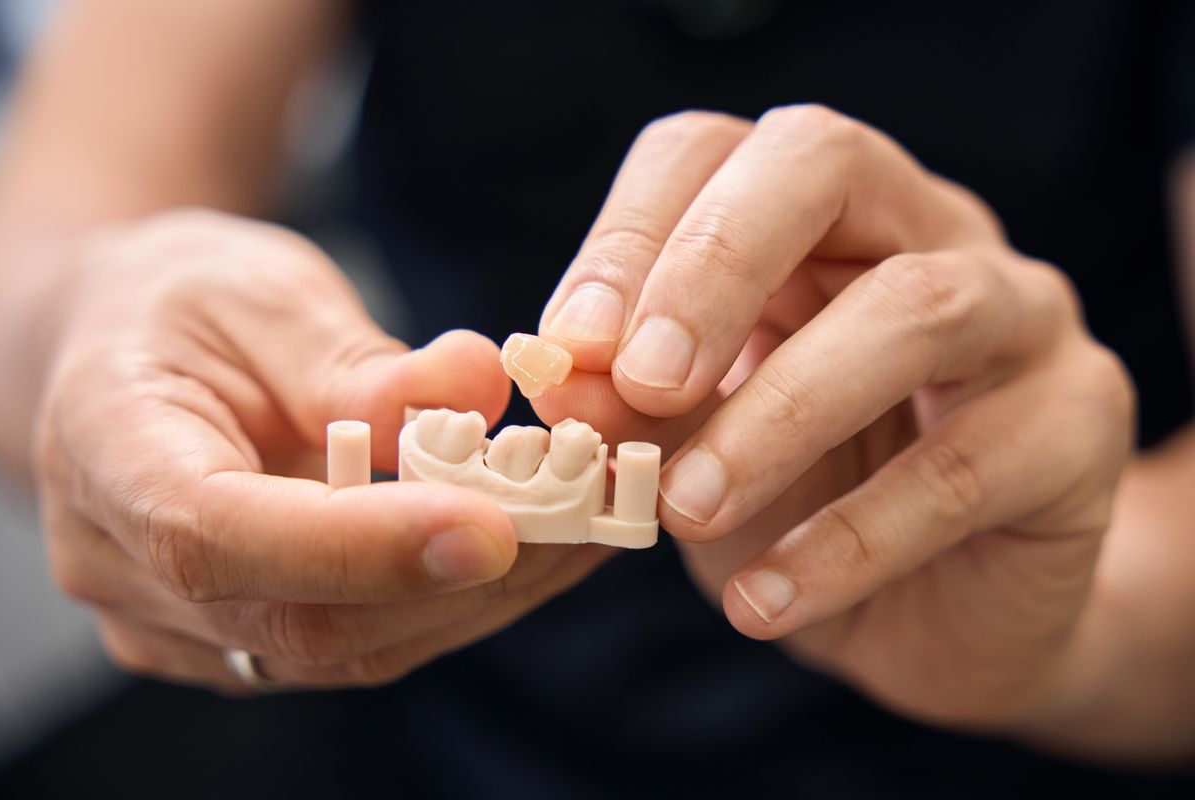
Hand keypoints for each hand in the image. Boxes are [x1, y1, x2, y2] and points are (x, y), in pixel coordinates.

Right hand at [35, 209, 608, 691]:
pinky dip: (462, 599)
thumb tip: (476, 385)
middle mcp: (130, 570)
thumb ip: (356, 360)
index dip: (360, 545)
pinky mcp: (249, 639)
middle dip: (459, 575)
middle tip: (582, 515)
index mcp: (108, 458)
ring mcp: (187, 624)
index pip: (218, 536)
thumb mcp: (258, 293)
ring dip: (483, 595)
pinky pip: (368, 642)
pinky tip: (540, 546)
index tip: (490, 526)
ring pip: (353, 649)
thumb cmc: (180, 305)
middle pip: (304, 620)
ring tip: (585, 524)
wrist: (122, 353)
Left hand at [532, 107, 1133, 729]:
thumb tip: (563, 378)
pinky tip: (762, 602)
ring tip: (684, 511)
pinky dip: (847, 542)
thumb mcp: (695, 447)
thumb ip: (636, 405)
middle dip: (715, 267)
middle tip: (642, 385)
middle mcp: (923, 231)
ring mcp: (1019, 315)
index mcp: (813, 219)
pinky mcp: (1077, 425)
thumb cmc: (797, 502)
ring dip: (780, 412)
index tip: (566, 350)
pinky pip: (966, 467)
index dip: (630, 236)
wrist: (933, 612)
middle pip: (826, 164)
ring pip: (918, 309)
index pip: (712, 154)